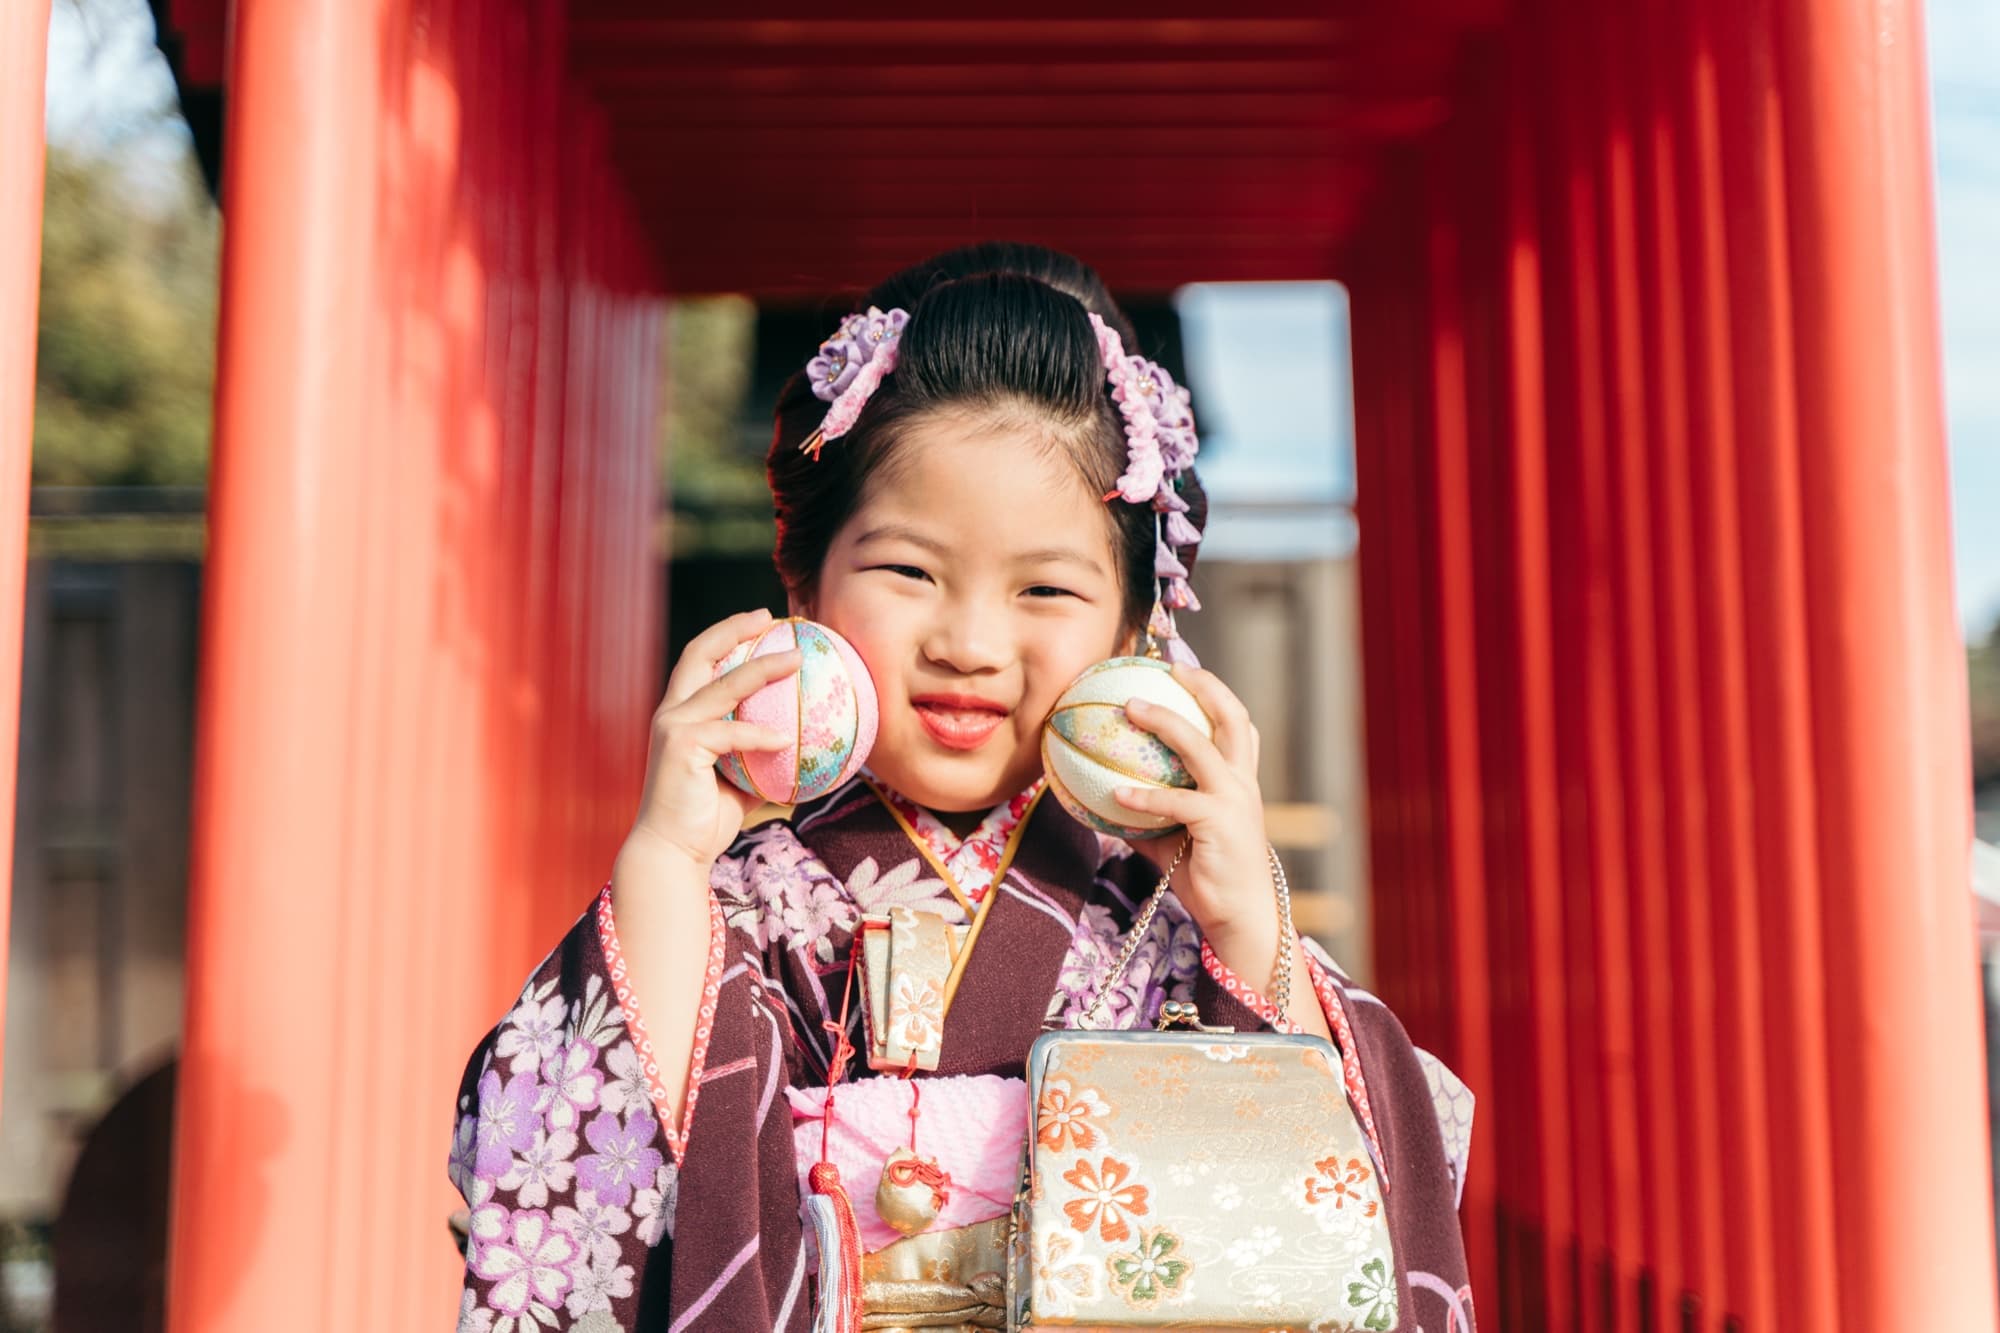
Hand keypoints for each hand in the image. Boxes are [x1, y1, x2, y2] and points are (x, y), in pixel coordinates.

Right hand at [626, 608, 800, 871]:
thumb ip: (759, 756)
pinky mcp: (682, 747)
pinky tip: (788, 740)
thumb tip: (804, 746)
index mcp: (681, 714)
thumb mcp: (739, 780)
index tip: (763, 621)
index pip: (700, 660)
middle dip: (734, 628)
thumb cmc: (705, 819)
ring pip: (723, 685)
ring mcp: (674, 727)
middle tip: (771, 618)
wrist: (673, 851)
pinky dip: (762, 736)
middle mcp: (671, 713)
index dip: (728, 633)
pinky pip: (733, 734)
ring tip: (797, 661)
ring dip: (763, 669)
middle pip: (700, 652)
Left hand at [1111, 664, 1273, 946]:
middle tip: (1168, 669)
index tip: (1184, 670)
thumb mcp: (1174, 836)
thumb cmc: (1206, 876)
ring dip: (1164, 721)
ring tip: (1130, 707)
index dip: (1216, 692)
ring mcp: (1235, 800)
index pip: (1238, 725)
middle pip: (1231, 717)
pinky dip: (1144, 796)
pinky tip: (1115, 795)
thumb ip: (1147, 813)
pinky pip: (1176, 801)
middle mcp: (1242, 782)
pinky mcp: (1221, 823)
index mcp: (1239, 781)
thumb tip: (1099, 798)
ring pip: (1200, 746)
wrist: (1240, 917)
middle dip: (1203, 686)